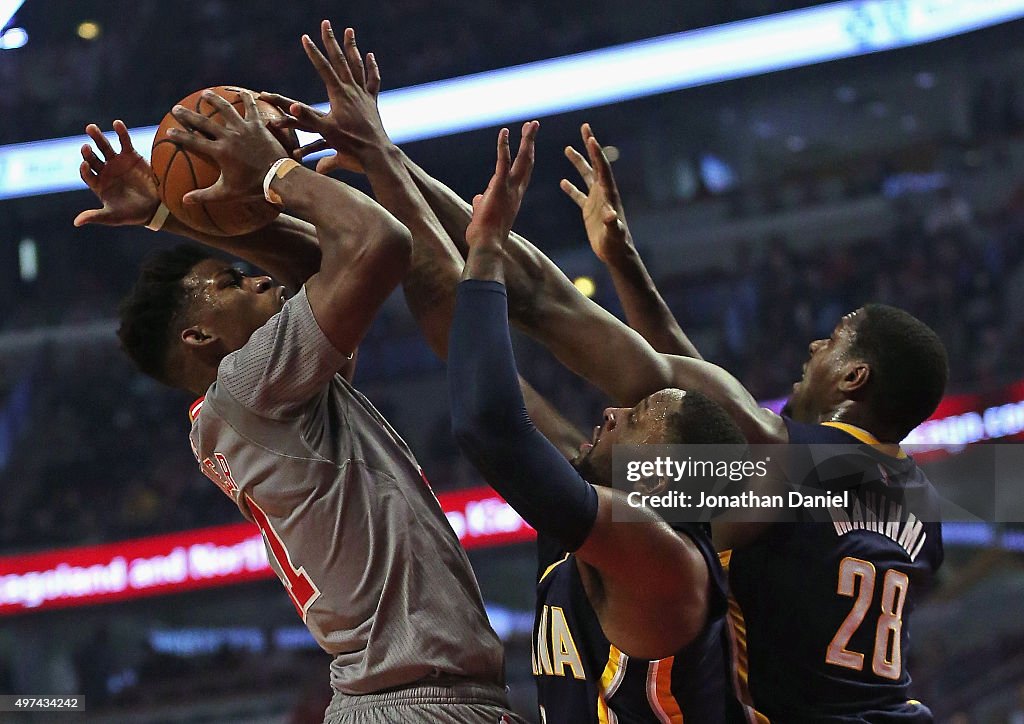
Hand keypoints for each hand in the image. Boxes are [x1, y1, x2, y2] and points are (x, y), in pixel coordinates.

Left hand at [74, 121, 159, 226]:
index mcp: (98, 184)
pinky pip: (124, 142)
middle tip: (86, 147)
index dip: (84, 169)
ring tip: (90, 128)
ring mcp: (118, 162)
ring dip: (97, 137)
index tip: (85, 165)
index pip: (86, 173)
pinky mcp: (131, 156)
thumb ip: (96, 216)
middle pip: (92, 157)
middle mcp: (105, 171)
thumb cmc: (132, 214)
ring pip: (104, 147)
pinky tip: (116, 123)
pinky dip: (120, 132)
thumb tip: (76, 222)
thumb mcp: (113, 217)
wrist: (156, 208)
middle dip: (87, 152)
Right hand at [168, 90, 286, 204]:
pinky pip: (251, 108)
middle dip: (188, 114)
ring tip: (205, 93)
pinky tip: (242, 91)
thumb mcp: (227, 193)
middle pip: (203, 121)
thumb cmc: (252, 187)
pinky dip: (247, 99)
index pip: (193, 141)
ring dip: (214, 100)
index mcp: (219, 152)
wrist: (278, 178)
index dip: (179, 135)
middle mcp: (229, 136)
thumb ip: (205, 196)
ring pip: (225, 109)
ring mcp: (244, 129)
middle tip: (176, 108)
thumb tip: (184, 201)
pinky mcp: (258, 126)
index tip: (168, 130)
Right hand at [263, 23, 388, 173]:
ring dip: (352, 47)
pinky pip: (372, 80)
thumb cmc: (349, 144)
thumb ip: (307, 117)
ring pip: (357, 65)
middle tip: (326, 23)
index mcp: (339, 94)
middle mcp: (353, 90)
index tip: (305, 37)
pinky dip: (371, 67)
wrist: (375, 152)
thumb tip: (291, 106)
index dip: (313, 52)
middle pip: (341, 60)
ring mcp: (364, 94)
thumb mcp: (325, 131)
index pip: (324, 68)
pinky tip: (370, 56)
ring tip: (349, 31)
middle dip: (331, 41)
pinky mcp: (372, 101)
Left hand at [465, 121, 538, 250]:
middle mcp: (516, 191)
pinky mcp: (499, 187)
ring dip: (527, 140)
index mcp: (513, 197)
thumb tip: (479, 197)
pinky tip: (505, 132)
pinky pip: (503, 162)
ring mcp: (510, 189)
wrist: (487, 245)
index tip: (528, 144)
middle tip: (533, 125)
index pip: (522, 173)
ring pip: (523, 160)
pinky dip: (504, 146)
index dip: (526, 157)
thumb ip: (483, 202)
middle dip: (530, 142)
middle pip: (527, 162)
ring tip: (530, 124)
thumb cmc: (484, 236)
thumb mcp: (484, 215)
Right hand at [560, 123, 632, 263]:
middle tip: (585, 127)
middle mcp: (603, 193)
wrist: (616, 253)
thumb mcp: (615, 234)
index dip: (597, 153)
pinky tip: (562, 182)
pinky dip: (571, 188)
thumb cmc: (617, 244)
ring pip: (586, 176)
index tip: (590, 137)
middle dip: (590, 146)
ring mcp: (596, 200)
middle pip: (595, 164)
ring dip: (578, 162)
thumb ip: (613, 224)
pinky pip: (578, 195)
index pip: (602, 169)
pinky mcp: (589, 210)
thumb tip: (610, 215)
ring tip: (567, 148)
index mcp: (609, 194)